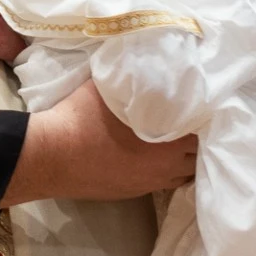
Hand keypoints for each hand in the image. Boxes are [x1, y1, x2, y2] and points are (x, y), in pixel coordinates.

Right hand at [3, 80, 196, 203]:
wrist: (51, 155)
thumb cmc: (81, 117)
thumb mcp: (109, 87)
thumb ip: (136, 77)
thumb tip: (149, 61)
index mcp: (168, 137)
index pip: (204, 128)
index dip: (203, 115)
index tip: (197, 103)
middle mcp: (166, 166)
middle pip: (198, 154)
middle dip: (196, 139)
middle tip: (187, 122)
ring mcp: (150, 183)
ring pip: (183, 174)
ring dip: (183, 158)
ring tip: (173, 141)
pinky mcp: (134, 193)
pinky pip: (162, 184)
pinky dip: (164, 171)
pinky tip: (152, 158)